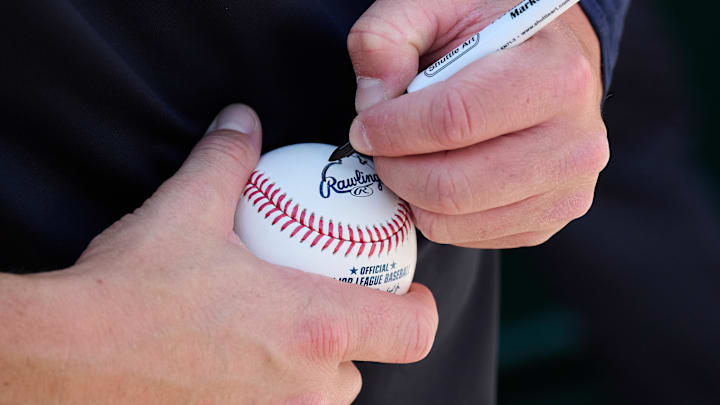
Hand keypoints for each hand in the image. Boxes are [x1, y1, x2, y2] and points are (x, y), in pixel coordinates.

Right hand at [0, 105, 437, 403]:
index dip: (417, 309)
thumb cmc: (131, 291)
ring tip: (275, 340)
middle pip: (361, 368)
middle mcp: (305, 386)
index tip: (403, 292)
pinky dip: (270, 394)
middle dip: (351, 341)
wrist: (64, 361)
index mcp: (314, 326)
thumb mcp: (185, 210)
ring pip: (320, 400)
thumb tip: (242, 121)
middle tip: (321, 308)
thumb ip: (227, 159)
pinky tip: (232, 367)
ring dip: (311, 372)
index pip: (411, 331)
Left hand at [347, 1, 608, 247]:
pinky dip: (436, 213)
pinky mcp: (548, 220)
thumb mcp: (437, 6)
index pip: (454, 121)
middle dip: (395, 170)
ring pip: (454, 220)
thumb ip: (388, 37)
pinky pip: (467, 237)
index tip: (364, 127)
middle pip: (452, 185)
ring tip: (409, 158)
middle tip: (380, 148)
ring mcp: (566, 189)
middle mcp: (574, 143)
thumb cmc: (494, 33)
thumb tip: (371, 102)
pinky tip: (441, 174)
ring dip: (410, 195)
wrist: (554, 65)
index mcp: (555, 77)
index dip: (392, 130)